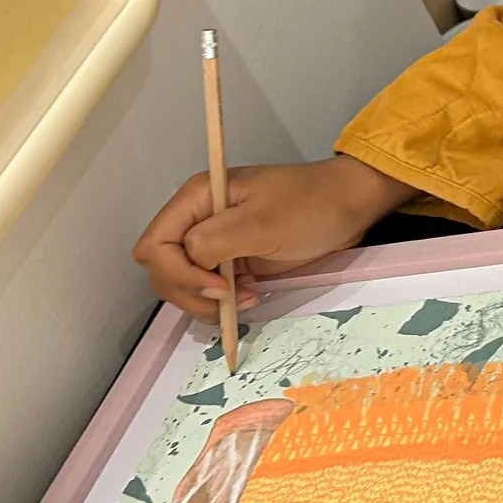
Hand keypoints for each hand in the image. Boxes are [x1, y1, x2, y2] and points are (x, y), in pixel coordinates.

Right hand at [134, 154, 420, 321]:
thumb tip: (189, 263)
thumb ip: (214, 242)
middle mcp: (197, 219)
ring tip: (244, 299)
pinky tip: (247, 299)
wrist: (348, 206)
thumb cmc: (311, 205)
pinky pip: (206, 290)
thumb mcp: (262, 222)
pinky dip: (219, 303)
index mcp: (197, 198)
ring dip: (205, 302)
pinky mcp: (230, 260)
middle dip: (189, 293)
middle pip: (161, 270)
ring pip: (181, 285)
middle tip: (229, 299)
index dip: (178, 272)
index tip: (218, 286)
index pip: (154, 245)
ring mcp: (213, 241)